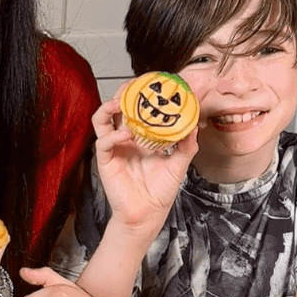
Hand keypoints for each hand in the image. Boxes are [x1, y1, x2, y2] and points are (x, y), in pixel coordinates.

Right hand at [91, 93, 197, 232]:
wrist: (148, 214)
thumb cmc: (160, 191)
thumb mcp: (179, 164)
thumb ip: (186, 145)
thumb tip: (195, 125)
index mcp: (142, 136)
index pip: (137, 108)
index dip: (142, 94)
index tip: (154, 83)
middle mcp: (125, 138)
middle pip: (117, 107)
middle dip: (123, 93)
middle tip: (135, 85)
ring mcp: (114, 148)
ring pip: (102, 119)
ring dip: (108, 108)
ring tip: (120, 102)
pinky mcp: (105, 161)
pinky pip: (103, 143)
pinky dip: (112, 135)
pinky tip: (125, 134)